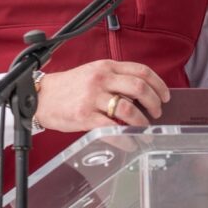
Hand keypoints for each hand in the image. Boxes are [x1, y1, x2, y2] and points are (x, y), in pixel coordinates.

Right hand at [34, 60, 170, 131]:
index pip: (141, 71)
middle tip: (157, 113)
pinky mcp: (85, 116)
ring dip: (142, 122)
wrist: (42, 97)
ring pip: (128, 109)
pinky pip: (112, 128)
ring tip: (145, 129)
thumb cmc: (70, 87)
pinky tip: (130, 141)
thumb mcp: (93, 73)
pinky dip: (126, 137)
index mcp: (106, 66)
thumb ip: (116, 78)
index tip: (165, 96)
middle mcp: (101, 78)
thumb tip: (143, 93)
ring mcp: (92, 97)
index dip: (159, 84)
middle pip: (139, 88)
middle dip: (154, 103)